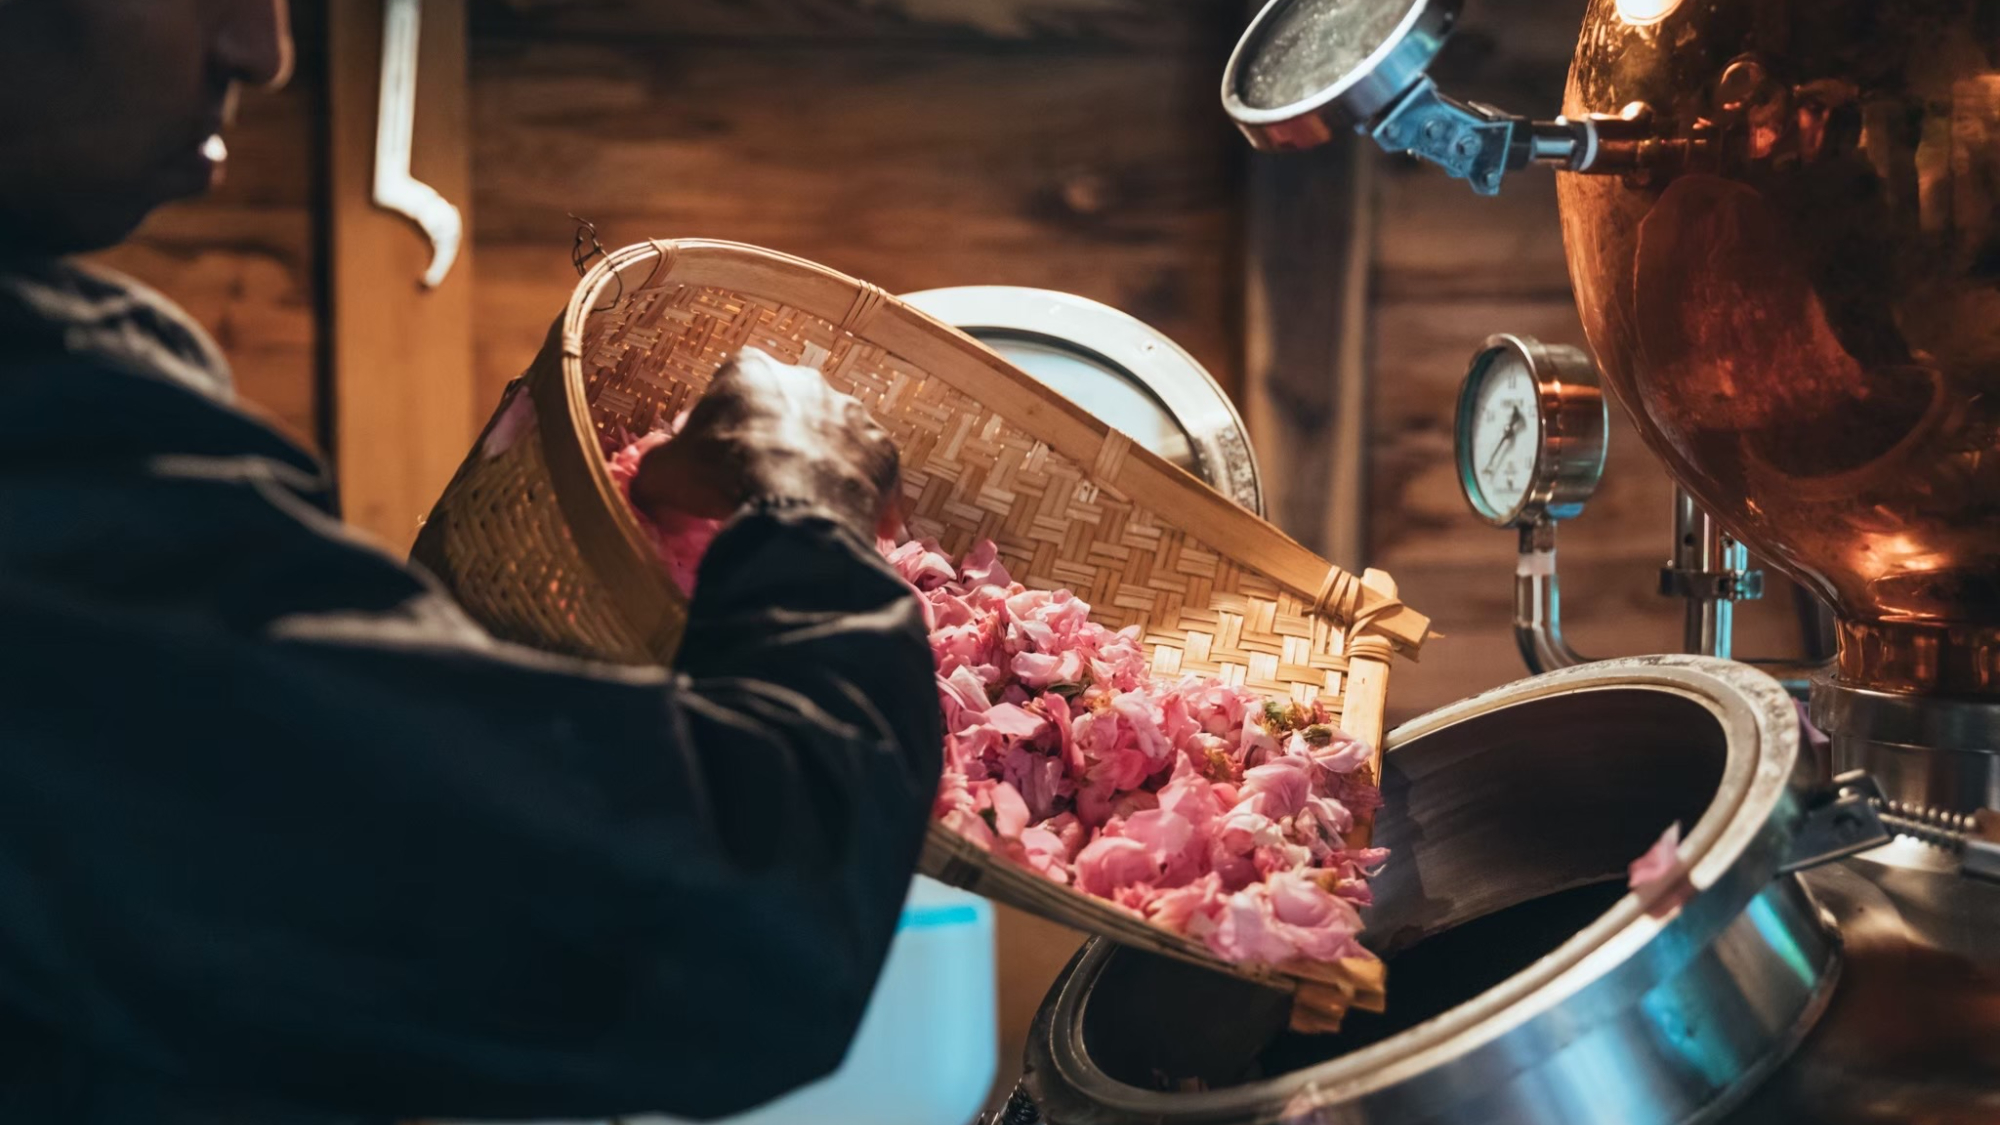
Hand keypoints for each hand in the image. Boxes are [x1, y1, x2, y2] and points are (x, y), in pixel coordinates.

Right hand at [630, 348, 902, 540]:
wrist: (791, 509)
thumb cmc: (719, 475)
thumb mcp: (663, 472)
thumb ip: (657, 467)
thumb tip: (650, 480)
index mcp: (750, 369)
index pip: (731, 389)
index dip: (721, 425)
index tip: (716, 458)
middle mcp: (807, 379)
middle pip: (788, 406)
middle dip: (777, 437)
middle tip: (761, 479)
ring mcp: (853, 413)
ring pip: (833, 434)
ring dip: (821, 460)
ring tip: (804, 501)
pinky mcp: (885, 451)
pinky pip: (870, 472)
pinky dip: (860, 493)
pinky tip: (842, 519)